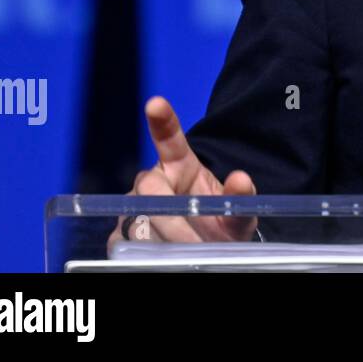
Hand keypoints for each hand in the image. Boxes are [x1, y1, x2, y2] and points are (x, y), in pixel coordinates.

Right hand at [108, 96, 258, 246]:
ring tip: (188, 251)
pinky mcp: (121, 235)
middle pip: (148, 188)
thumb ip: (240, 198)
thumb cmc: (220, 224)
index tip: (156, 103)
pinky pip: (124, 243)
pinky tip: (163, 258)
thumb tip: (241, 179)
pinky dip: (145, 253)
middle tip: (190, 237)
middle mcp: (153, 182)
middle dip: (169, 214)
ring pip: (136, 219)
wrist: (205, 248)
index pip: (169, 139)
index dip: (162, 121)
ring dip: (162, 238)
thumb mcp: (237, 212)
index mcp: (181, 166)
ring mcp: (133, 207)